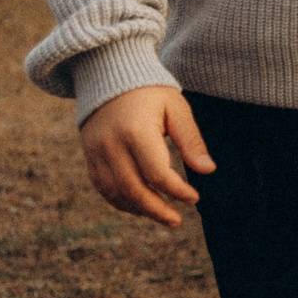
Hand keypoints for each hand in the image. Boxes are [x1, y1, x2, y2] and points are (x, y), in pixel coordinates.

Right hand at [79, 85, 213, 226]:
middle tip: (177, 221)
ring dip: (139, 209)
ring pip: (116, 193)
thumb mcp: (176, 108)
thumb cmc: (150, 92)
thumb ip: (191, 140)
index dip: (176, 191)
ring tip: (163, 216)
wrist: (109, 76)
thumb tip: (207, 171)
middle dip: (157, 210)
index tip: (194, 198)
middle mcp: (111, 146)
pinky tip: (140, 206)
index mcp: (135, 132)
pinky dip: (121, 202)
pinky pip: (103, 188)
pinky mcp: (89, 157)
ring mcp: (96, 153)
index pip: (157, 173)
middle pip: (133, 189)